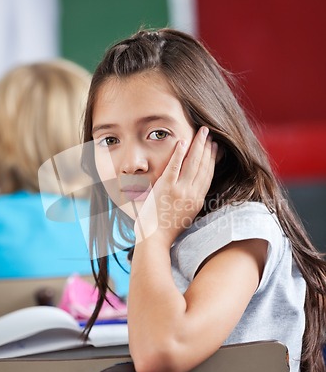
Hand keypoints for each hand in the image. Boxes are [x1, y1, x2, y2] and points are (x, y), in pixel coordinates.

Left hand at [134, 126, 217, 247]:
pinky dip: (180, 152)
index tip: (216, 148)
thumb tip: (193, 190)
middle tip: (210, 134)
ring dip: (198, 145)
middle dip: (208, 148)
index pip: (208, 175)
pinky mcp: (166, 187)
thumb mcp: (186, 215)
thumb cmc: (167, 229)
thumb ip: (190, 200)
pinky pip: (175, 166)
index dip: (213, 159)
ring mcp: (179, 190)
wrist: (155, 239)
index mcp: (197, 200)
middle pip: (203, 166)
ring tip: (202, 132)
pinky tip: (183, 141)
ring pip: (193, 163)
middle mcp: (192, 194)